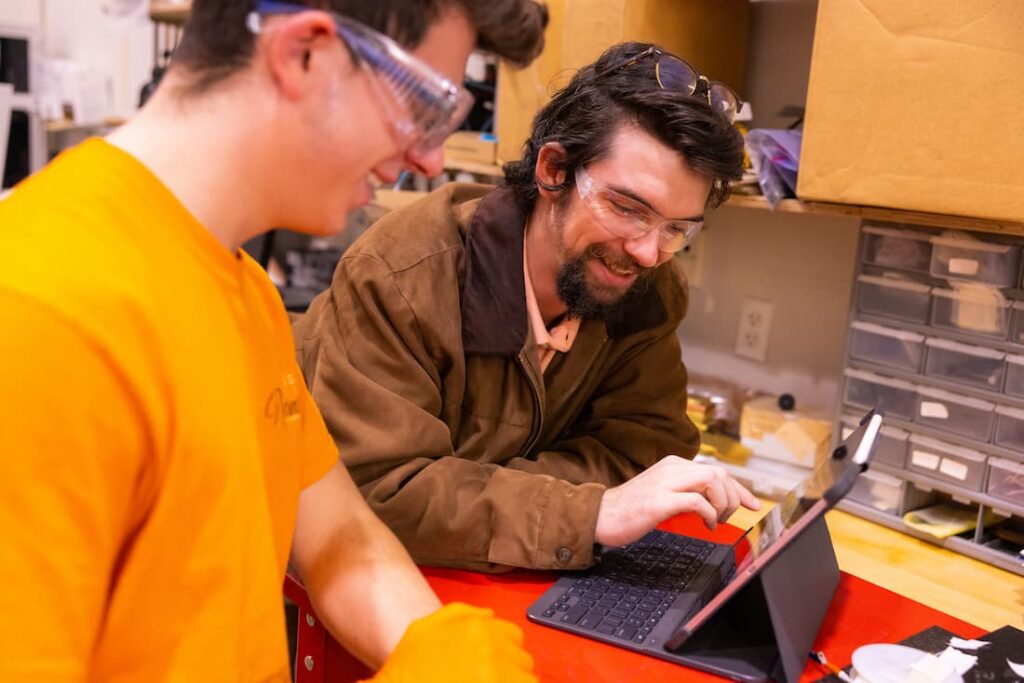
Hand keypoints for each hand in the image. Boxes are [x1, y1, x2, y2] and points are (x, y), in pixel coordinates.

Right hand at [365, 602, 535, 682]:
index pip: (514, 636)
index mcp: (477, 628)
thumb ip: (460, 613)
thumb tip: (489, 614)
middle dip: (510, 670)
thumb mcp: (424, 628)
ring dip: (514, 682)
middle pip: (522, 659)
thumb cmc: (407, 668)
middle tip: (489, 678)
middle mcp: (491, 649)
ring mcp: (495, 676)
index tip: (494, 664)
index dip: (504, 651)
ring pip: (526, 680)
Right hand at [594, 455, 760, 546]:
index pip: (716, 470)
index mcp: (672, 465)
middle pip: (719, 473)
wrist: (598, 516)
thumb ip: (684, 492)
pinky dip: (709, 513)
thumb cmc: (629, 510)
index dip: (738, 488)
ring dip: (723, 503)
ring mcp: (665, 483)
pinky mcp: (659, 501)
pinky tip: (707, 524)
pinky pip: (697, 501)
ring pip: (712, 481)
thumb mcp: (662, 494)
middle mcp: (671, 469)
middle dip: (735, 496)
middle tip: (734, 516)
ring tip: (717, 520)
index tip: (751, 503)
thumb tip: (711, 504)